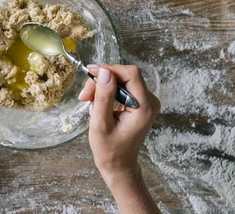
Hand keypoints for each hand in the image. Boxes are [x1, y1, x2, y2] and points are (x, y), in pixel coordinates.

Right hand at [79, 65, 160, 213]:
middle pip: (125, 75)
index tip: (90, 75)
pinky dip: (107, 92)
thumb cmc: (109, 150)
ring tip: (88, 102)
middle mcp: (150, 101)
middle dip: (102, 81)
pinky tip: (97, 105)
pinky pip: (122, 87)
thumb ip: (103, 97)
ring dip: (102, 87)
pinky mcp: (139, 103)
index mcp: (144, 107)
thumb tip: (104, 72)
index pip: (131, 73)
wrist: (119, 165)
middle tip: (84, 95)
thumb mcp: (100, 124)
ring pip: (121, 80)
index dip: (110, 70)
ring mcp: (146, 102)